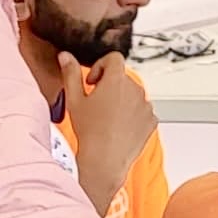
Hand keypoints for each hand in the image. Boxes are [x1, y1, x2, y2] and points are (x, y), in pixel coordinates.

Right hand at [61, 52, 156, 216]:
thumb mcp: (74, 99)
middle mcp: (135, 89)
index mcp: (116, 80)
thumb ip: (70, 73)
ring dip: (122, 99)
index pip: (114, 58)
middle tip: (96, 103)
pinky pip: (142, 110)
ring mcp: (146, 105)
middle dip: (110, 85)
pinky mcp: (151, 120)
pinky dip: (132, 115)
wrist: (105, 160)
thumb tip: (66, 56)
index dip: (100, 66)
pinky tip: (118, 126)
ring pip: (133, 94)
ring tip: (106, 118)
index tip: (93, 81)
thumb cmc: (89, 132)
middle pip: (123, 77)